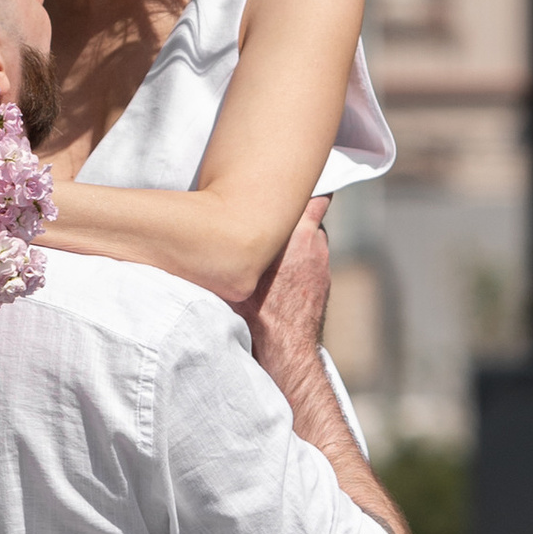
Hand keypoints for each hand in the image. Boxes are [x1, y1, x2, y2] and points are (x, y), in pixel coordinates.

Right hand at [234, 199, 333, 386]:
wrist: (283, 349)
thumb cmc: (256, 311)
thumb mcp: (237, 271)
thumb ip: (236, 245)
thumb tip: (208, 227)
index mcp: (297, 236)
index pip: (316, 197)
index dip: (304, 189)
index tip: (291, 184)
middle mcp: (315, 246)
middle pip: (308, 217)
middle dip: (293, 216)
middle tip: (273, 216)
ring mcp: (323, 266)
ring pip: (311, 240)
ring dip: (297, 242)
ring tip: (276, 251)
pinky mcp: (324, 283)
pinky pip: (313, 262)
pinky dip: (303, 263)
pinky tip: (285, 276)